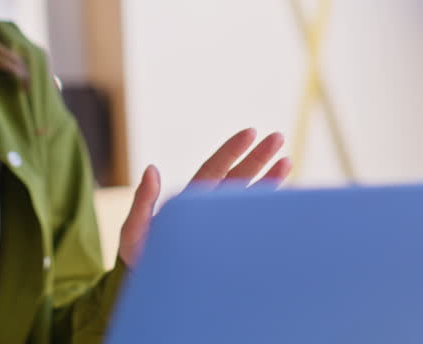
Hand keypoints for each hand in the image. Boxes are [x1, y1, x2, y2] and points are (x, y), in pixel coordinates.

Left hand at [116, 129, 290, 268]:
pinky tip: (283, 199)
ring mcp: (221, 225)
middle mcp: (208, 209)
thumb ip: (144, 200)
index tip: (250, 132)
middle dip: (258, 157)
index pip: (214, 169)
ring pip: (248, 197)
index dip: (232, 151)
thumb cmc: (139, 259)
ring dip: (268, 180)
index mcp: (189, 200)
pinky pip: (252, 223)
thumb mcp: (135, 229)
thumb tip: (151, 168)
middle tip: (278, 137)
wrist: (149, 289)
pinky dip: (266, 210)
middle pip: (237, 177)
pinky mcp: (231, 244)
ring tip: (287, 161)